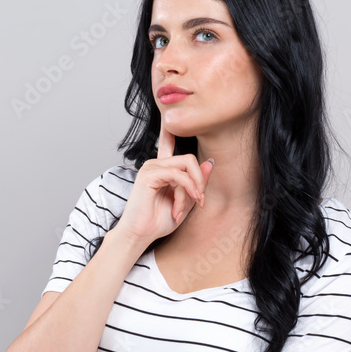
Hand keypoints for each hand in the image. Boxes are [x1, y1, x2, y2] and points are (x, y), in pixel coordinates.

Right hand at [115, 126, 213, 245]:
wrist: (139, 236)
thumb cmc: (158, 221)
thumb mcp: (185, 202)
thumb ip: (197, 183)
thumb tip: (210, 162)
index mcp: (162, 168)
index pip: (168, 141)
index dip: (169, 128)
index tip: (169, 115)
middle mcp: (155, 164)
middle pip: (189, 159)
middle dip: (200, 180)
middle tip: (200, 200)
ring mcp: (151, 167)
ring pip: (186, 166)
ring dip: (193, 188)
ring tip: (189, 206)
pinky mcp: (149, 174)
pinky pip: (177, 175)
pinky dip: (185, 190)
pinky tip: (181, 205)